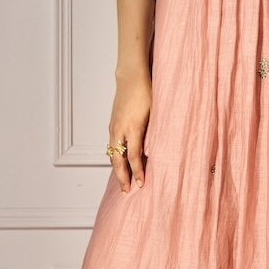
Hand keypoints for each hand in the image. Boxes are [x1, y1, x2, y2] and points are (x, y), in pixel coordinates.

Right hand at [108, 71, 151, 191]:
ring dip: (117, 169)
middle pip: (118, 160)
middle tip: (126, 192)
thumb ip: (154, 132)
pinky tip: (119, 162)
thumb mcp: (155, 113)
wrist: (131, 77)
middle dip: (122, 177)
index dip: (137, 173)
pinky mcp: (112, 123)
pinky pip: (111, 145)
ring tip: (122, 181)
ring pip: (112, 154)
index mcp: (133, 128)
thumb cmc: (147, 92)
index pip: (133, 156)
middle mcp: (120, 130)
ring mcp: (114, 127)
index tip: (140, 185)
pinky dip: (115, 157)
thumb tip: (156, 151)